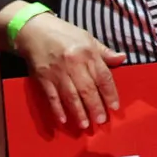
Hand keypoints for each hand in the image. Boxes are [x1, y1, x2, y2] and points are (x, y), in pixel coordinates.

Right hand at [14, 11, 125, 129]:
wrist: (35, 31)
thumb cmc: (65, 34)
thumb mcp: (88, 38)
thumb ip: (104, 52)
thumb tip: (122, 59)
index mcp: (88, 53)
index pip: (102, 76)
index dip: (110, 93)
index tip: (114, 107)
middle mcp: (74, 64)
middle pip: (87, 89)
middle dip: (95, 107)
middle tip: (101, 121)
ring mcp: (57, 72)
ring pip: (70, 96)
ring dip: (78, 112)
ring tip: (85, 125)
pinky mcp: (43, 79)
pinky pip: (52, 97)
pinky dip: (57, 109)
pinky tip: (63, 120)